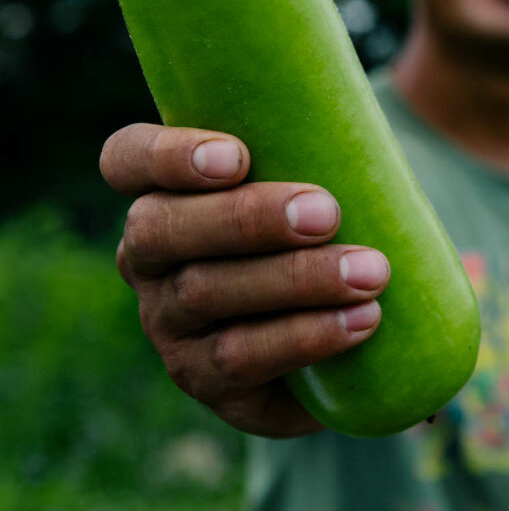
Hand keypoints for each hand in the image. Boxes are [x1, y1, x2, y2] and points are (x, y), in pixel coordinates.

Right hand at [100, 123, 389, 436]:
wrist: (330, 308)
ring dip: (293, 281)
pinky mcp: (203, 377)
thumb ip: (324, 140)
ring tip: (370, 273)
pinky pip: (242, 359)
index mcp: (161, 189)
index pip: (128, 159)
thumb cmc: (320, 213)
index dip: (167, 156)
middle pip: (162, 229)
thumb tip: (377, 133)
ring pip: (208, 295)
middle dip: (247, 219)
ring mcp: (168, 320)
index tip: (236, 155)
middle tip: (326, 212)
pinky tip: (360, 324)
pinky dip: (306, 338)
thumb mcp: (312, 168)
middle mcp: (147, 256)